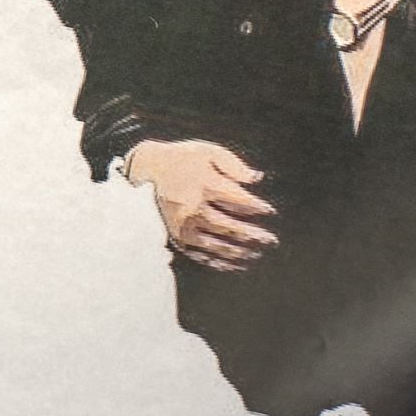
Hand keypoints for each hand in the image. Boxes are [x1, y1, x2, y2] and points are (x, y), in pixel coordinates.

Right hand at [124, 137, 274, 270]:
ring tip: (257, 253)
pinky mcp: (177, 237)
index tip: (270, 211)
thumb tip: (258, 178)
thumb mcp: (207, 151)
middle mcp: (195, 208)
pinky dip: (220, 262)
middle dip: (254, 235)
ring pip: (218, 244)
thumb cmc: (180, 158)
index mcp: (205, 185)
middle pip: (232, 226)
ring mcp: (185, 226)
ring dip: (240, 251)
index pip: (240, 201)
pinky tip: (235, 265)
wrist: (144, 170)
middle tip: (271, 240)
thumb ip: (234, 164)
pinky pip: (202, 255)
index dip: (258, 207)